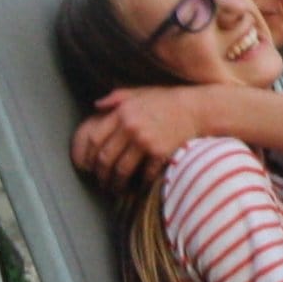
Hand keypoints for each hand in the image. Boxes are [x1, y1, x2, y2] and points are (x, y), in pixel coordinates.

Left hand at [73, 85, 222, 190]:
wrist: (195, 109)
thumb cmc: (165, 101)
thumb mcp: (139, 92)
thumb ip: (116, 97)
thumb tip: (96, 105)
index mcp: (122, 113)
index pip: (94, 139)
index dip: (87, 156)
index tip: (88, 165)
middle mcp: (131, 127)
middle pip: (106, 158)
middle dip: (101, 174)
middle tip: (101, 181)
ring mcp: (146, 141)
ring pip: (122, 170)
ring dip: (116, 183)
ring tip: (115, 188)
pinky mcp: (160, 152)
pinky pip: (144, 174)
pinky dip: (140, 183)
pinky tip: (138, 186)